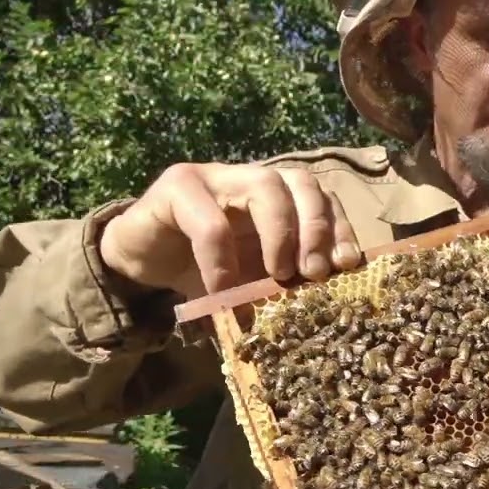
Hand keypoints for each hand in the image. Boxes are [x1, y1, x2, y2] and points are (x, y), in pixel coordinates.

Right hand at [99, 162, 363, 297]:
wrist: (139, 261)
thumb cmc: (202, 271)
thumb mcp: (252, 281)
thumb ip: (284, 283)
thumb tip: (328, 311)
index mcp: (278, 199)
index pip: (322, 198)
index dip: (339, 228)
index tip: (348, 265)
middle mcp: (252, 179)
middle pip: (301, 181)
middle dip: (316, 228)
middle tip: (315, 273)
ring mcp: (216, 176)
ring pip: (265, 184)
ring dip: (281, 233)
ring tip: (279, 275)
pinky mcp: (177, 185)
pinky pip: (209, 218)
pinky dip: (221, 256)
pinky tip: (222, 288)